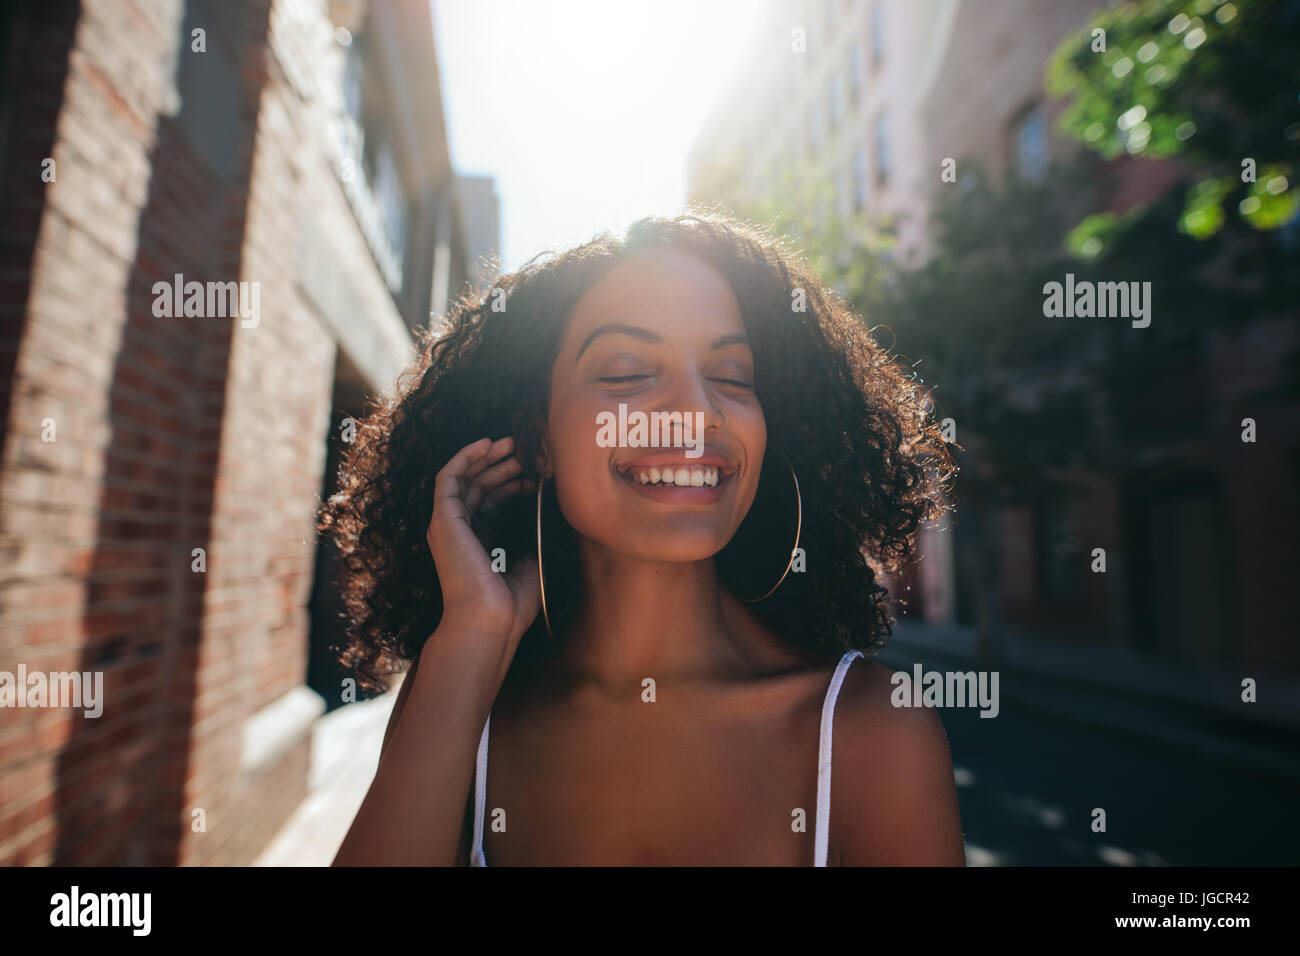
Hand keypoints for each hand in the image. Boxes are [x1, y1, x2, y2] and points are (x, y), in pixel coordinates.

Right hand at [426, 436, 542, 654]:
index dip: (513, 483)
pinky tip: (486, 444)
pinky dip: (465, 457)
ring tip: (512, 443)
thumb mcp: (531, 558)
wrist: (490, 619)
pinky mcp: (443, 518)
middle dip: (502, 464)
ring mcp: (449, 523)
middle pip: (479, 485)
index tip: (538, 473)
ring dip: (488, 457)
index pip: (492, 501)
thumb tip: (550, 505)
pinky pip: (448, 477)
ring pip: (465, 477)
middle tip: (527, 450)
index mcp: (479, 541)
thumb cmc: (511, 601)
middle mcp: (461, 530)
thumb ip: (533, 532)